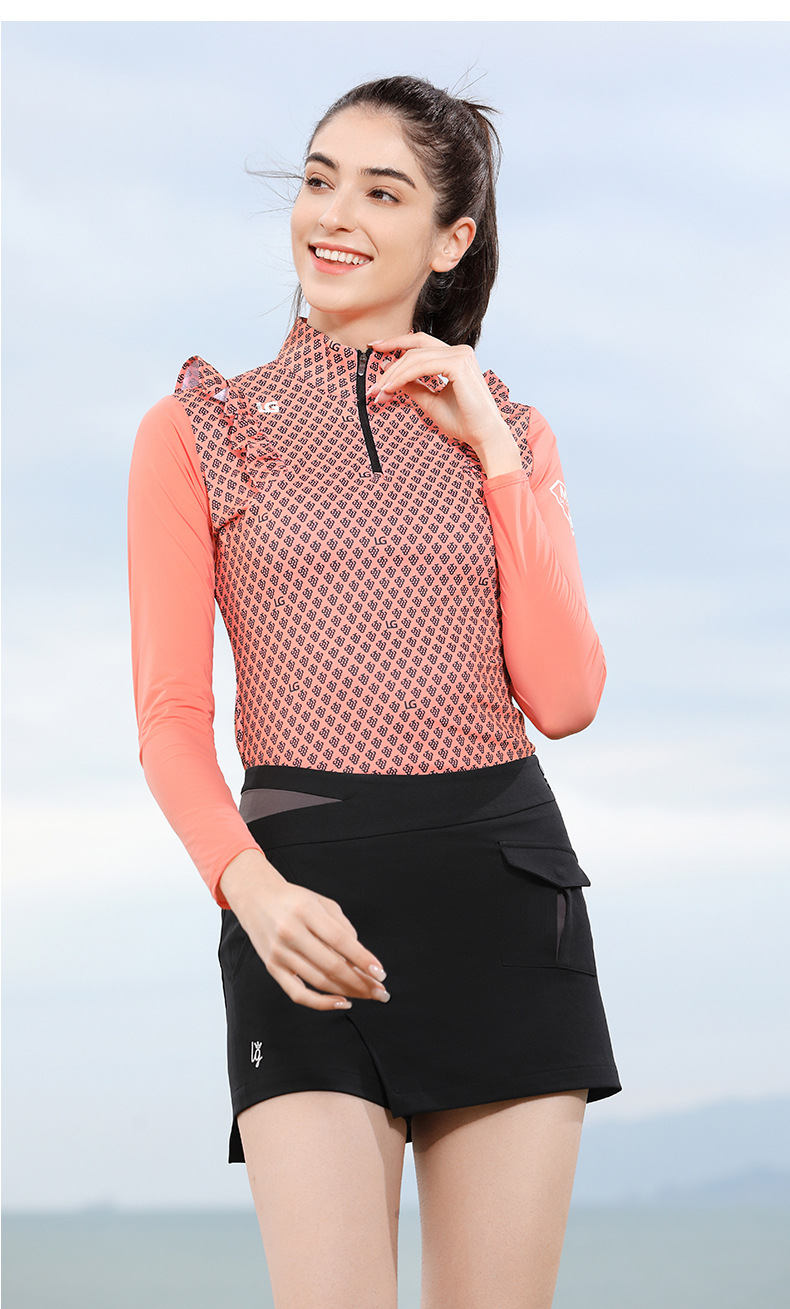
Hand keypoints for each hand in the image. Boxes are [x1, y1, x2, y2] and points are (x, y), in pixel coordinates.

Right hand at [219, 848, 389, 1010]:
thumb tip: (360, 958)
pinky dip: (321, 1003)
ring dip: (348, 992)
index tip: (381, 973)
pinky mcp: (272, 968)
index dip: (363, 959)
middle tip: (381, 991)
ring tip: (368, 995)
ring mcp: (279, 953)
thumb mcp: (321, 901)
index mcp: (306, 911)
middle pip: (332, 965)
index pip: (341, 941)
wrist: (256, 897)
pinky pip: (298, 993)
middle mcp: (290, 933)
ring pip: (319, 981)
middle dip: (361, 982)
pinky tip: (342, 1002)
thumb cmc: (293, 900)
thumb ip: (342, 927)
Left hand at [366, 331, 513, 458]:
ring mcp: (460, 355)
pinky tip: (391, 388)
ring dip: (392, 375)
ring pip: (415, 358)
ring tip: (379, 391)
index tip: (375, 349)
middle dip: (389, 361)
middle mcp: (459, 352)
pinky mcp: (458, 364)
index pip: (420, 343)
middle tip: (372, 380)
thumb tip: (391, 376)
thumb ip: (413, 386)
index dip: (396, 343)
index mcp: (455, 357)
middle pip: (415, 347)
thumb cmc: (464, 422)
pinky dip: (403, 376)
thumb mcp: (430, 401)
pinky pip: (421, 366)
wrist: (484, 436)